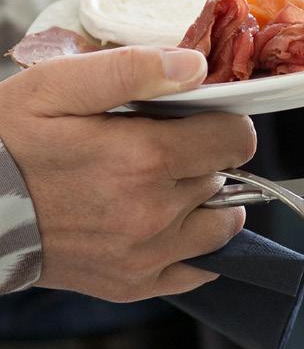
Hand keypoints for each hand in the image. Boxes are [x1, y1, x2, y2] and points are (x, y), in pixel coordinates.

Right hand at [0, 47, 255, 301]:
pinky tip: (170, 226)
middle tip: (162, 150)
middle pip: (224, 178)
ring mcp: (146, 255)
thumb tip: (194, 65)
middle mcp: (154, 213)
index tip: (200, 120)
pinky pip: (199, 271)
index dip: (224, 124)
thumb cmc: (8, 142)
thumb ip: (132, 69)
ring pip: (221, 226)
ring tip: (168, 186)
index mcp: (145, 158)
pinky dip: (196, 248)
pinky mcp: (133, 284)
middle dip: (203, 160)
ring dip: (207, 204)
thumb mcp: (57, 86)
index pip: (236, 140)